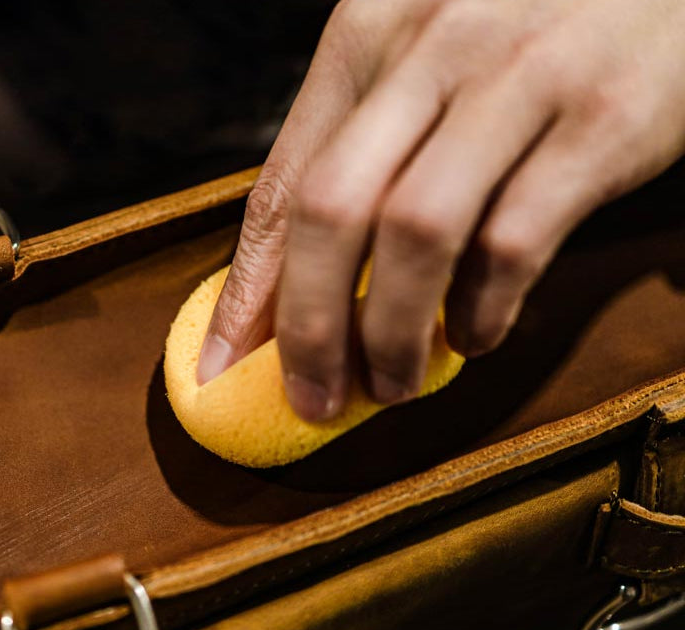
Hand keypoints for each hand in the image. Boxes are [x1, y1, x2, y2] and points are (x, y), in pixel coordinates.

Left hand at [201, 0, 684, 419]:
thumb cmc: (528, 28)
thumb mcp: (423, 60)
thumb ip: (362, 150)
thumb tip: (296, 285)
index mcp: (366, 33)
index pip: (282, 184)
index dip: (246, 291)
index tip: (224, 365)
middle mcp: (428, 49)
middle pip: (330, 212)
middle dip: (308, 329)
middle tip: (312, 398)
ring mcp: (517, 78)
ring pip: (415, 234)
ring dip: (393, 333)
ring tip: (393, 382)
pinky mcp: (600, 119)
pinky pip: (513, 242)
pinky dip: (482, 310)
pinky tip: (474, 334)